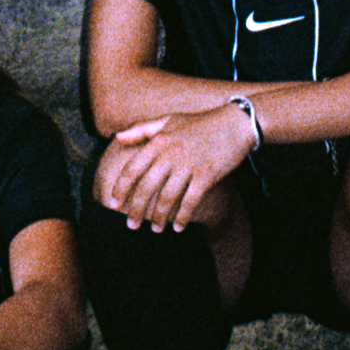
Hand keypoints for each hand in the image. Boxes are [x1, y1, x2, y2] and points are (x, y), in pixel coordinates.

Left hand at [94, 103, 257, 231]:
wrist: (235, 124)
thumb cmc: (200, 123)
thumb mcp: (168, 120)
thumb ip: (141, 130)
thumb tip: (117, 137)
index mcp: (159, 141)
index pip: (132, 169)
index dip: (121, 189)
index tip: (114, 204)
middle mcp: (170, 153)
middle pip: (146, 187)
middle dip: (136, 210)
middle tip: (132, 225)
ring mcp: (189, 164)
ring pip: (167, 197)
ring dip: (159, 217)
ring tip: (155, 229)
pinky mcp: (207, 174)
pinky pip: (190, 201)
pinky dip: (182, 217)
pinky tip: (178, 227)